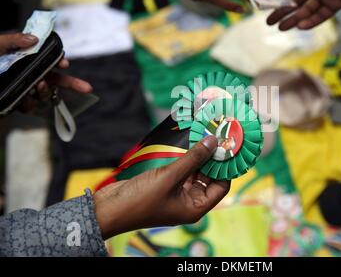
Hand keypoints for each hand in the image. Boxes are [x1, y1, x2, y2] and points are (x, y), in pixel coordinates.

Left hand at [0, 33, 92, 111]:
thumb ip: (12, 40)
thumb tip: (35, 39)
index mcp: (20, 58)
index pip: (46, 58)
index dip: (58, 62)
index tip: (66, 65)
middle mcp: (23, 73)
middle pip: (52, 78)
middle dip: (70, 84)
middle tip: (88, 89)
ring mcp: (19, 88)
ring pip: (43, 93)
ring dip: (44, 92)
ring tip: (37, 89)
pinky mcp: (13, 101)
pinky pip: (29, 105)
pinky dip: (30, 104)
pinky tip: (24, 101)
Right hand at [94, 136, 229, 239]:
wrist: (109, 208)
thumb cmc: (140, 200)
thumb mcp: (170, 177)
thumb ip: (192, 159)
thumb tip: (212, 143)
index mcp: (195, 208)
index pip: (221, 187)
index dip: (226, 168)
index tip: (228, 147)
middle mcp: (189, 202)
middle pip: (209, 178)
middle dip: (213, 159)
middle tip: (217, 136)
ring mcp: (177, 194)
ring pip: (195, 173)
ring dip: (199, 157)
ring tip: (205, 135)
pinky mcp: (166, 185)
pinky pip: (182, 171)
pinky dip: (186, 158)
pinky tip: (189, 143)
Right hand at [266, 0, 340, 29]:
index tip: (264, 4)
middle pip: (295, 1)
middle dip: (282, 11)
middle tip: (269, 21)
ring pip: (306, 9)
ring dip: (294, 19)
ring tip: (280, 28)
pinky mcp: (336, 3)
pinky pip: (321, 15)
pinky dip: (311, 21)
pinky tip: (299, 27)